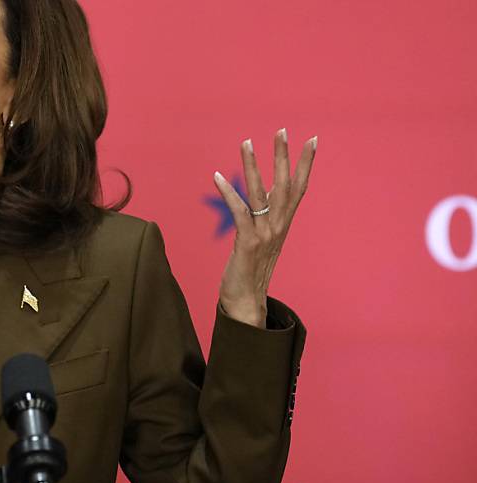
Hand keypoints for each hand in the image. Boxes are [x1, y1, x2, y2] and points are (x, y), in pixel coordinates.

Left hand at [212, 128, 316, 327]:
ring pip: (261, 193)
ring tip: (246, 143)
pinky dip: (229, 192)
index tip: (312, 139)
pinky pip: (239, 211)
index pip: (299, 188)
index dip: (306, 164)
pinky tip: (218, 176)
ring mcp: (265, 234)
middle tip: (282, 130)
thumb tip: (266, 195)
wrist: (247, 303)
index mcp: (283, 224)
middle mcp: (278, 226)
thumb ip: (266, 217)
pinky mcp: (248, 243)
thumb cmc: (251, 271)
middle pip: (286, 185)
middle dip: (284, 156)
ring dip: (253, 166)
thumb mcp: (262, 240)